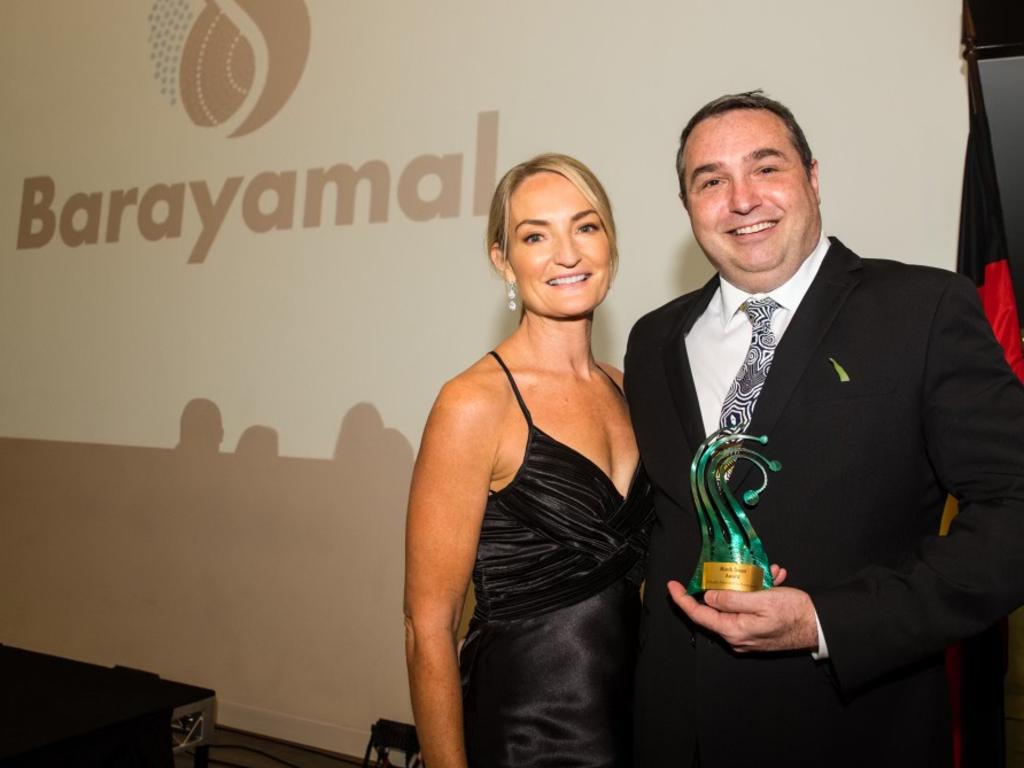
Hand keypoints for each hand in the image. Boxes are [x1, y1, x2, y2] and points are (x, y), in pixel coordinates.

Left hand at [667, 572, 817, 653]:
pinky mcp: (757, 632)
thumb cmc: (794, 613)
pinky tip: (773, 579)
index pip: (698, 615)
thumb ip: (731, 598)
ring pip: (735, 605)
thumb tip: (708, 596)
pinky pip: (749, 609)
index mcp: (734, 630)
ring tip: (766, 573)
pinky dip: (758, 593)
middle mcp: (737, 637)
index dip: (682, 600)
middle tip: (732, 569)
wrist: (820, 627)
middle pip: (715, 609)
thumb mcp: (760, 599)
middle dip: (723, 585)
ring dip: (747, 586)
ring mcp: (747, 636)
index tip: (672, 585)